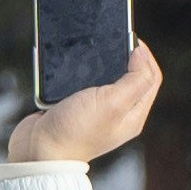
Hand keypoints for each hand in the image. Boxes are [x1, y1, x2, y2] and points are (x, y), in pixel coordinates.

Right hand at [12, 35, 161, 171]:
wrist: (39, 150)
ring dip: (101, 62)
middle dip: (124, 56)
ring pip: (106, 77)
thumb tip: (142, 54)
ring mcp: (96, 110)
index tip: (130, 39)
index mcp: (133, 115)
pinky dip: (79, 71)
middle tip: (112, 40)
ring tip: (94, 50)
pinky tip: (74, 65)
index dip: (145, 55)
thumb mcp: (113, 102)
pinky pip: (83, 82)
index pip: (151, 77)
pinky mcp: (75, 106)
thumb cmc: (76, 131)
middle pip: (131, 76)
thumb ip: (135, 78)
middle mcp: (118, 113)